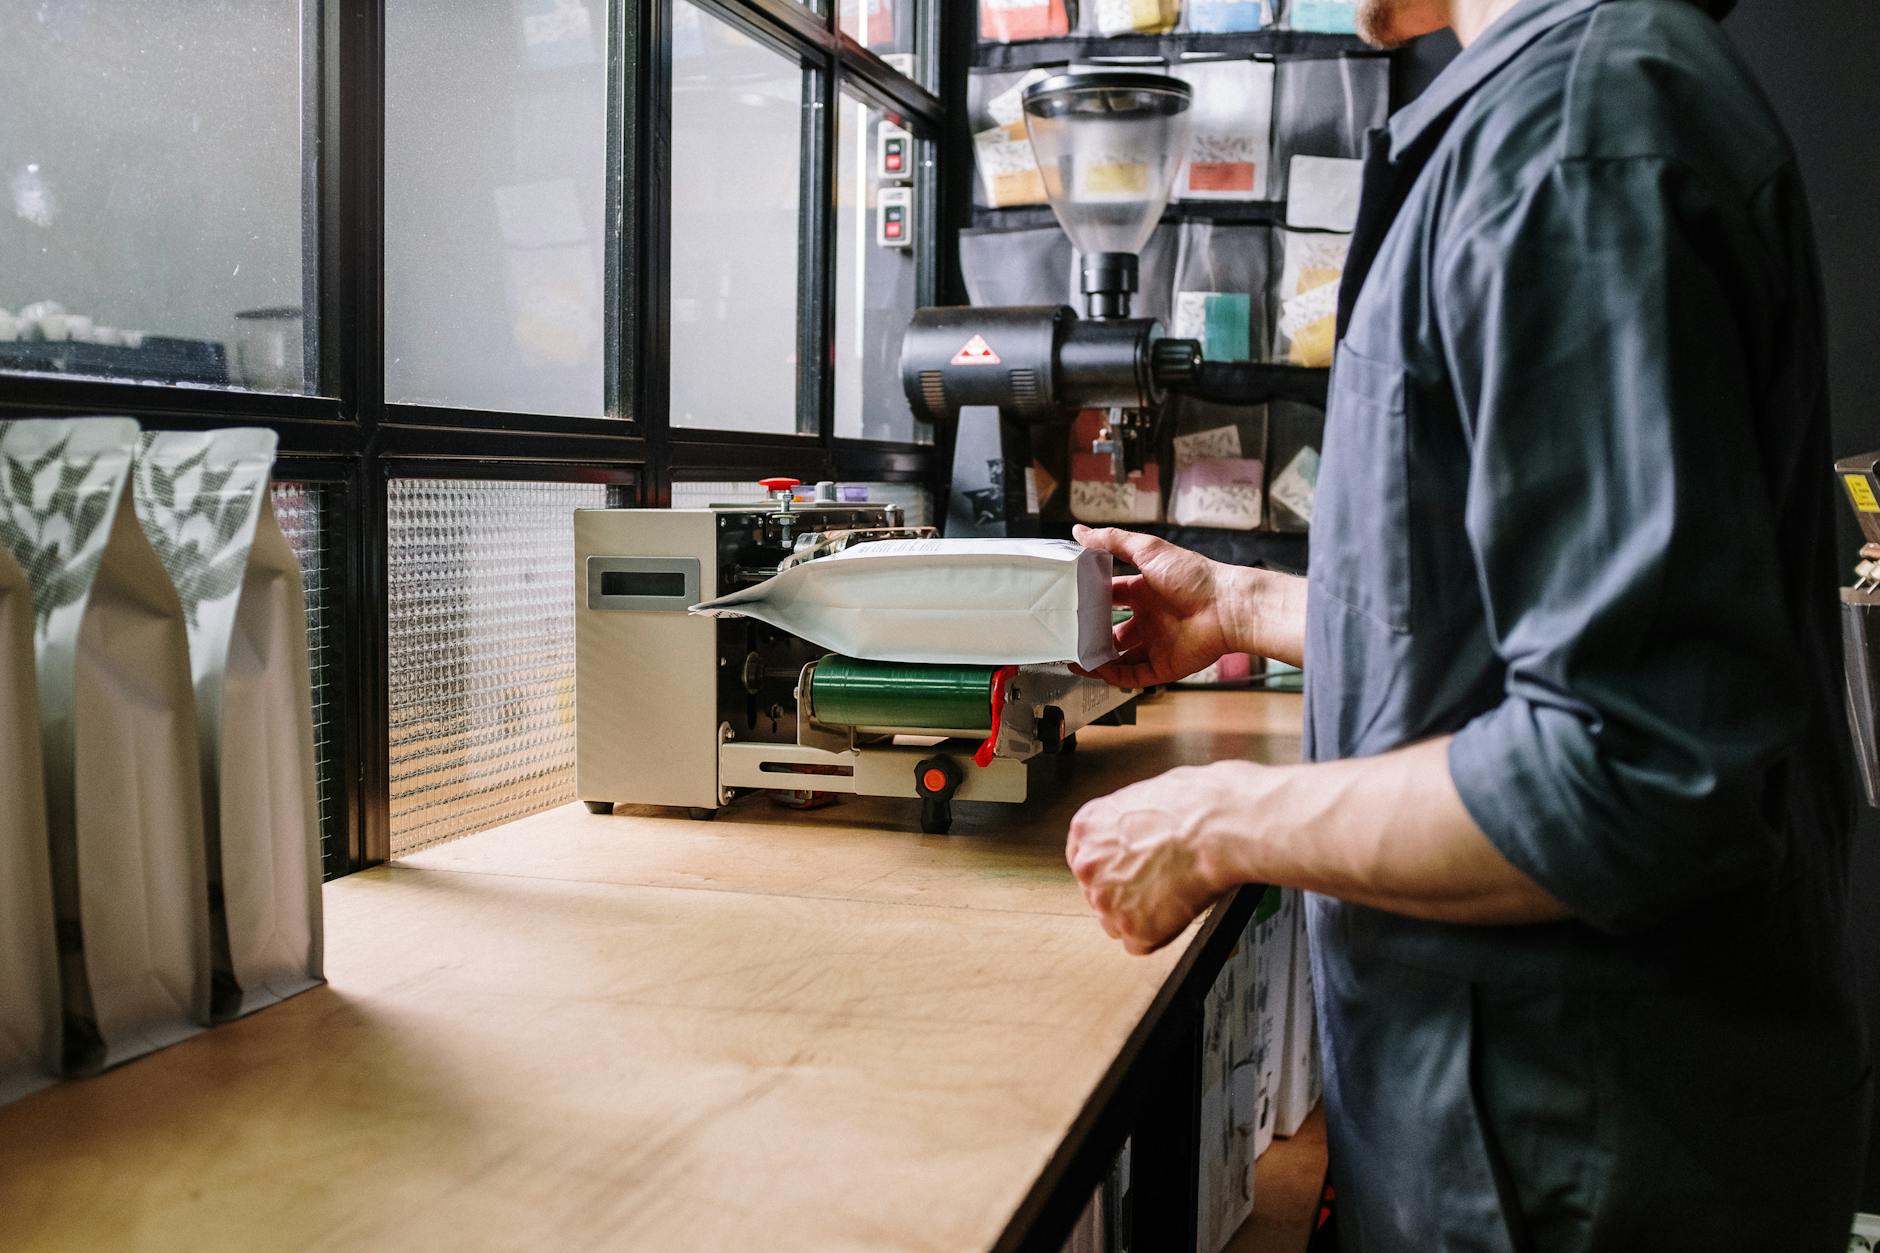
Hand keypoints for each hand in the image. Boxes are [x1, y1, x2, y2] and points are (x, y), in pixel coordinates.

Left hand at [1066, 765, 1240, 954]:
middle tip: (1158, 882)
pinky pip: (1140, 943)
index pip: (1086, 861)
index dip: (1111, 869)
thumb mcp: (1143, 797)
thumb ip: (1125, 826)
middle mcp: (1087, 866)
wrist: (1220, 827)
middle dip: (1125, 892)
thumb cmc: (1195, 804)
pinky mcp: (1133, 929)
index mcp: (1087, 828)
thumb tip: (1136, 836)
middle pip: (1098, 892)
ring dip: (1141, 914)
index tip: (1126, 873)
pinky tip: (1177, 909)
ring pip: (1117, 921)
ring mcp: (1107, 901)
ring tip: (1173, 892)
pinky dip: (1160, 933)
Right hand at [1073, 524, 1238, 687]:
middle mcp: (1149, 618)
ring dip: (1096, 659)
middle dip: (1090, 634)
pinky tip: (1095, 671)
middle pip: (1111, 629)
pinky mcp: (1164, 667)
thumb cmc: (1194, 576)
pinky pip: (1133, 676)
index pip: (1110, 596)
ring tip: (1072, 659)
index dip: (1089, 599)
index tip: (1066, 601)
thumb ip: (1113, 542)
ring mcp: (1155, 644)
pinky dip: (1112, 676)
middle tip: (1066, 635)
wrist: (1228, 607)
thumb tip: (1080, 532)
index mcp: (1144, 591)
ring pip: (1118, 657)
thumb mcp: (1149, 551)